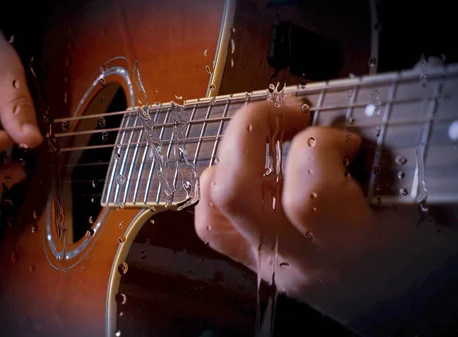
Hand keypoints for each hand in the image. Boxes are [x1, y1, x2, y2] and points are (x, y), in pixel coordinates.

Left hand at [194, 99, 457, 325]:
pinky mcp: (255, 262)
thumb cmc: (416, 256)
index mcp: (352, 247)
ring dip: (230, 156)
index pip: (308, 194)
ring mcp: (269, 263)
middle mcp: (298, 259)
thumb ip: (374, 167)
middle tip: (286, 114)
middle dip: (249, 131)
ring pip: (214, 207)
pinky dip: (218, 187)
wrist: (403, 311)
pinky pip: (213, 225)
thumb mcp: (413, 210)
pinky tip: (249, 171)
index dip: (318, 146)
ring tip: (266, 139)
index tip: (344, 139)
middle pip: (236, 191)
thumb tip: (331, 122)